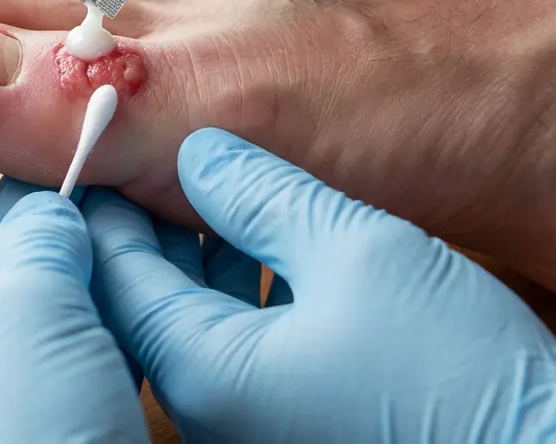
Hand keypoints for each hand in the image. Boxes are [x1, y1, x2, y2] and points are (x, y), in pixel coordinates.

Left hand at [0, 116, 146, 443]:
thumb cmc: (18, 439)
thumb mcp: (19, 314)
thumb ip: (34, 239)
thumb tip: (56, 209)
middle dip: (34, 186)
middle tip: (77, 122)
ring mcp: (6, 392)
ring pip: (46, 288)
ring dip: (86, 234)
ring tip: (125, 169)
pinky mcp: (68, 416)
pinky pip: (90, 332)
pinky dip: (119, 289)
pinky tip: (153, 244)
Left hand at [84, 128, 555, 443]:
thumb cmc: (454, 374)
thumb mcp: (354, 251)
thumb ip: (262, 194)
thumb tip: (198, 153)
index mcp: (204, 367)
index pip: (113, 270)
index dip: (102, 197)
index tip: (101, 139)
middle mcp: (210, 407)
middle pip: (142, 296)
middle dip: (145, 218)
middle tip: (155, 148)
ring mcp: (244, 421)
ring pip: (186, 318)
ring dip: (192, 250)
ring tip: (211, 184)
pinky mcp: (282, 423)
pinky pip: (227, 345)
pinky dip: (230, 288)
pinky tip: (261, 243)